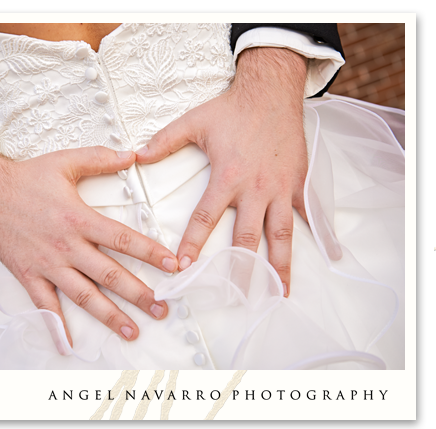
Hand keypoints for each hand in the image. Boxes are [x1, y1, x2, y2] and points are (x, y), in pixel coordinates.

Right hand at [0, 141, 177, 351]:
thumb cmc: (26, 178)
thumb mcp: (65, 161)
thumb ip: (101, 159)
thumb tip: (132, 155)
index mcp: (79, 219)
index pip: (123, 240)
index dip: (151, 253)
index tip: (172, 266)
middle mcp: (67, 246)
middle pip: (110, 275)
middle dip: (139, 294)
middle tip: (162, 308)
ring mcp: (48, 264)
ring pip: (84, 296)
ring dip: (109, 315)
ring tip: (132, 330)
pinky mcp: (29, 275)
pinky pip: (44, 305)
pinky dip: (56, 326)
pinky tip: (68, 345)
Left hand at [136, 47, 334, 296]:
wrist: (271, 91)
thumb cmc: (232, 108)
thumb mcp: (194, 121)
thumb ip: (165, 141)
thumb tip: (136, 155)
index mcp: (228, 177)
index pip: (206, 217)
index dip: (192, 243)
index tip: (182, 267)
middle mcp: (256, 188)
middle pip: (246, 237)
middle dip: (239, 269)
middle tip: (235, 298)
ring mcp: (281, 188)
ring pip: (280, 234)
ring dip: (279, 265)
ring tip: (279, 292)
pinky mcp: (298, 182)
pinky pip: (311, 212)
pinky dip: (322, 233)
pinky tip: (331, 253)